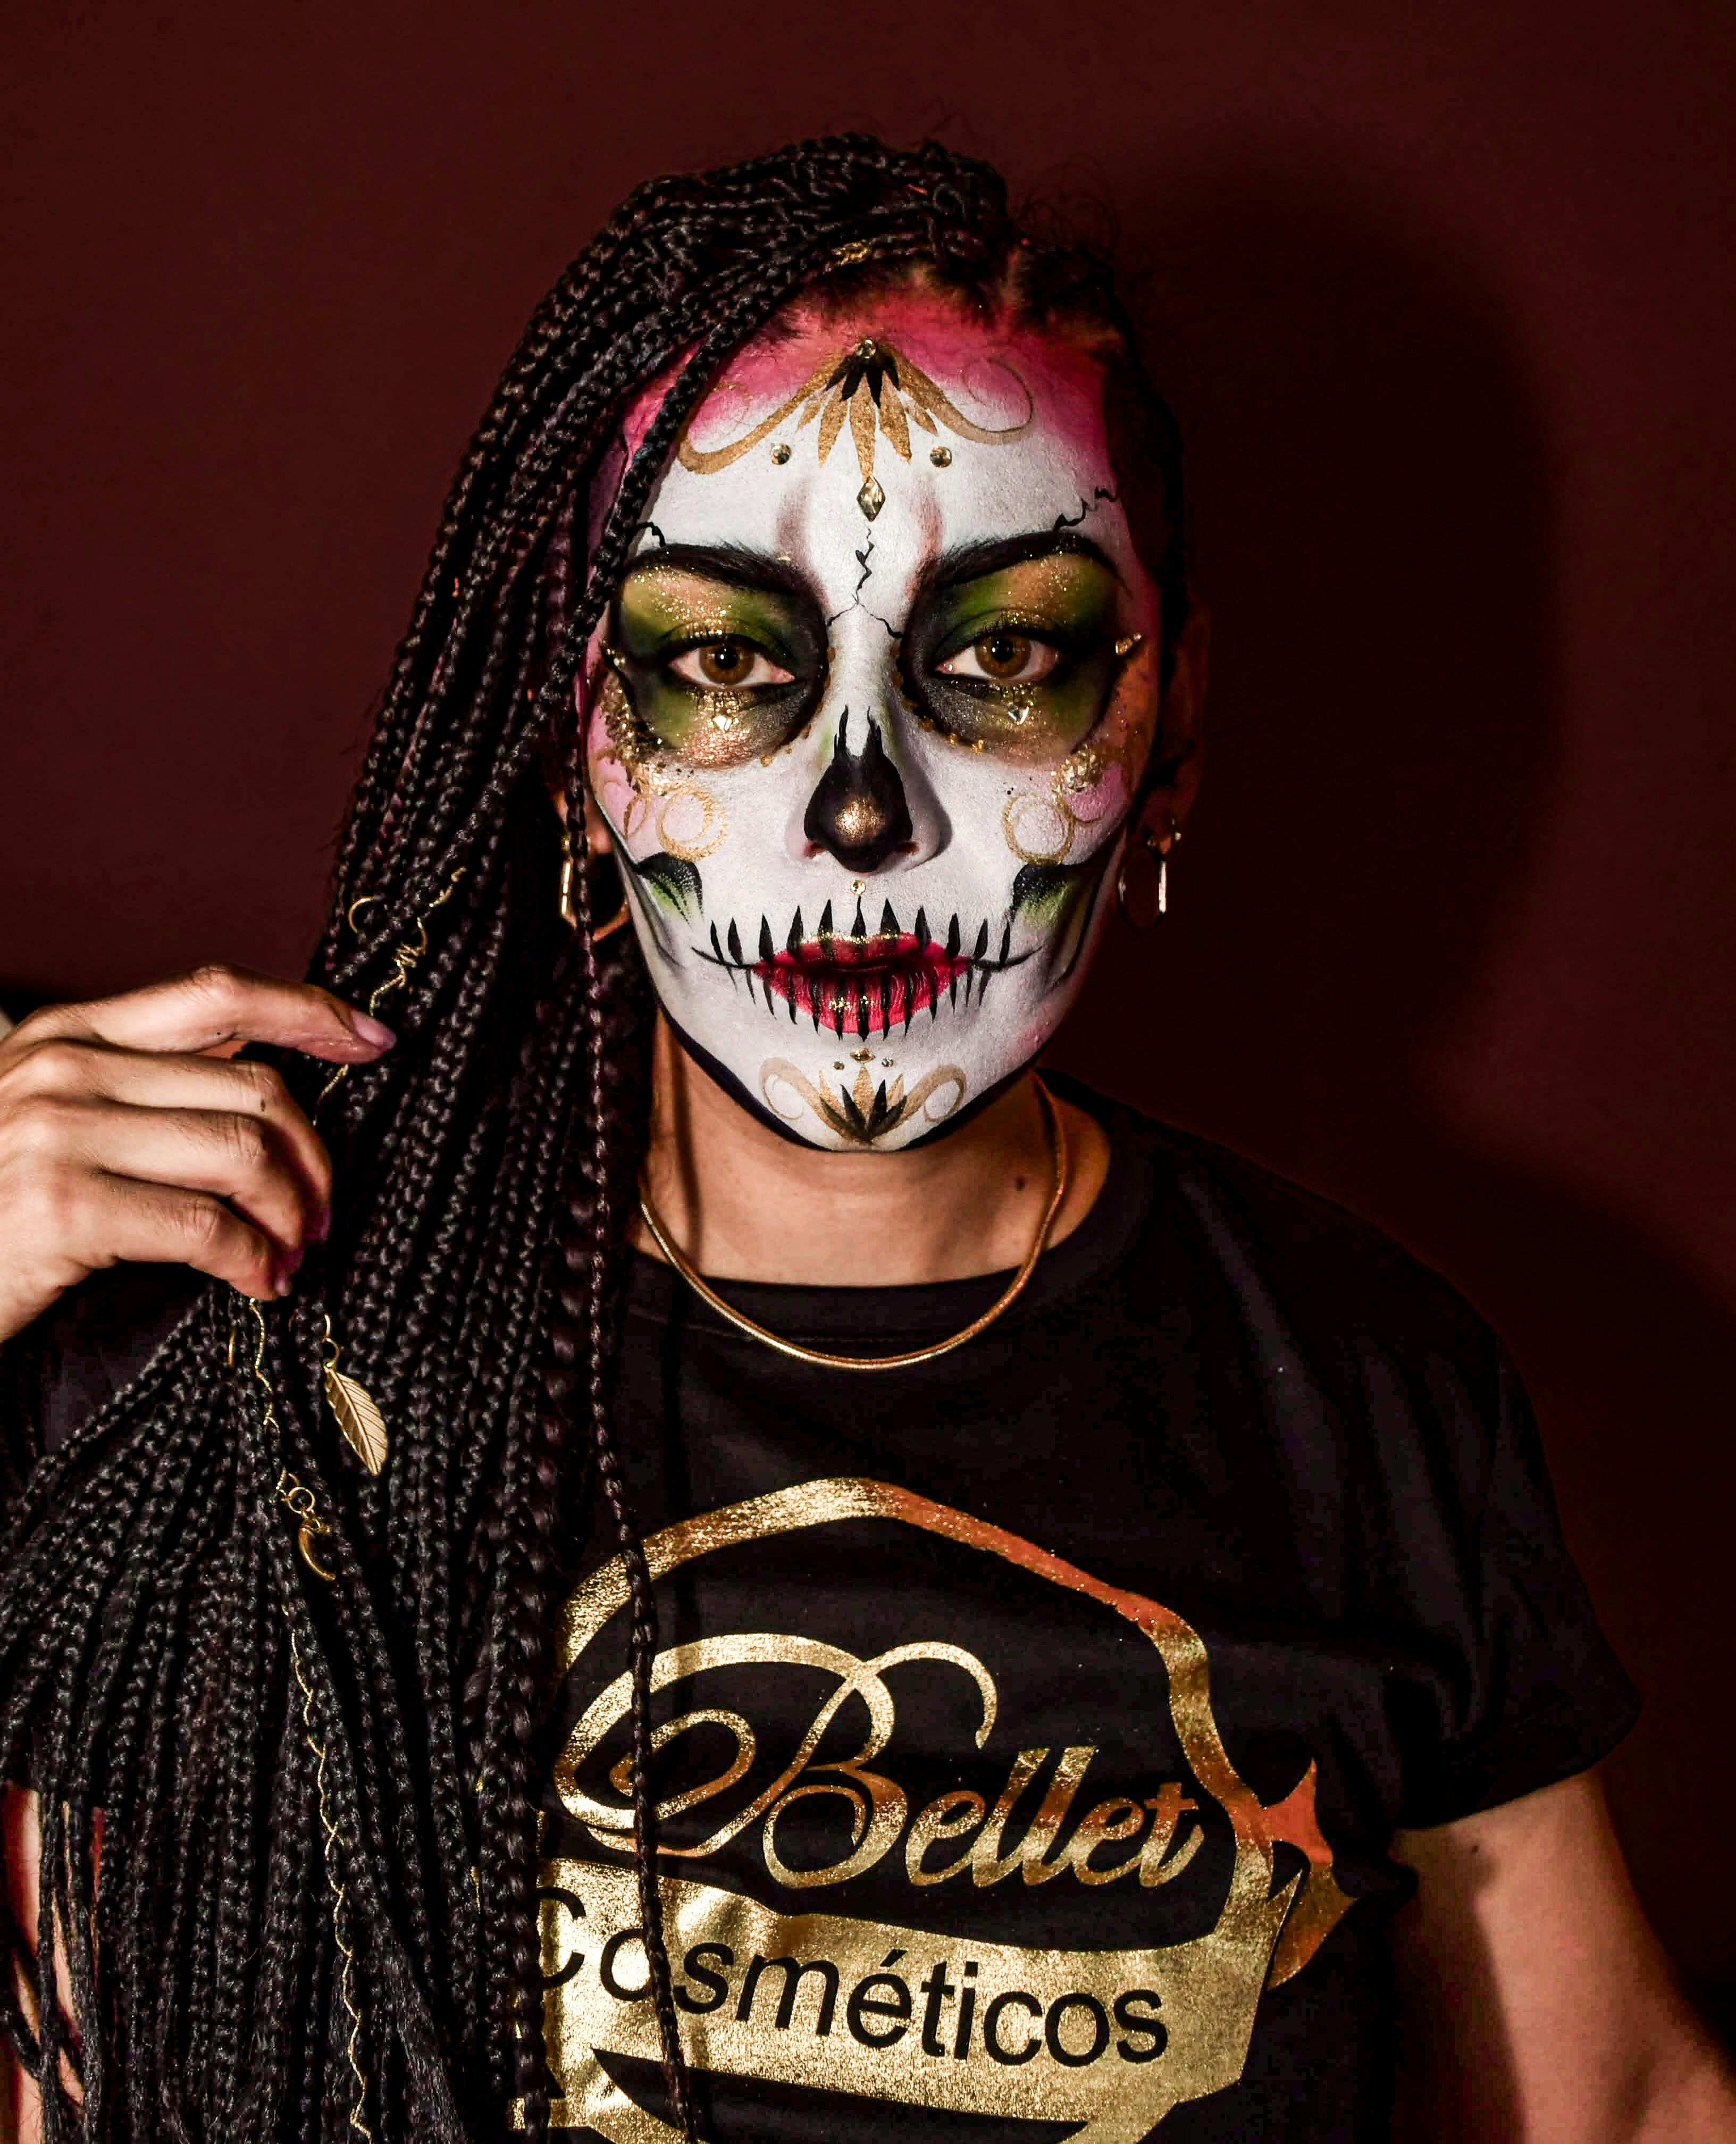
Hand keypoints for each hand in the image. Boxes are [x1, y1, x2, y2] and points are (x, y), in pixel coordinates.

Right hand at [0, 963, 393, 1345]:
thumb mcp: (58, 1120)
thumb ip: (147, 1086)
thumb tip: (270, 1076)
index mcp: (70, 1033)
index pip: (219, 994)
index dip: (311, 1010)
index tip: (377, 1039)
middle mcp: (64, 1067)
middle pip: (254, 1088)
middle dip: (313, 1157)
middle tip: (322, 1215)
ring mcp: (56, 1133)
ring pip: (244, 1153)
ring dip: (293, 1215)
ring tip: (294, 1254)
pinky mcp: (61, 1208)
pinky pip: (208, 1226)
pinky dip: (254, 1262)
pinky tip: (260, 1285)